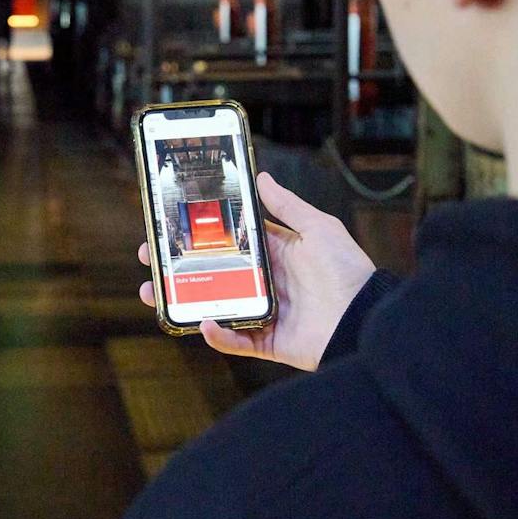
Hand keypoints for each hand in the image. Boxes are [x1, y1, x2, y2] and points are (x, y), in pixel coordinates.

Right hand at [138, 171, 375, 370]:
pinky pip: (235, 339)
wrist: (367, 319)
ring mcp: (263, 312)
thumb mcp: (319, 228)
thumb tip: (262, 176)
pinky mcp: (267, 341)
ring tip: (153, 293)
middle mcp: (265, 281)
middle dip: (177, 266)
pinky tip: (201, 321)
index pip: (228, 240)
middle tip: (150, 258)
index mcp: (275, 252)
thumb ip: (288, 206)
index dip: (198, 234)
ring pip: (213, 305)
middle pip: (211, 273)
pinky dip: (216, 334)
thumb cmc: (348, 270)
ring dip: (182, 300)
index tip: (169, 226)